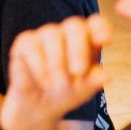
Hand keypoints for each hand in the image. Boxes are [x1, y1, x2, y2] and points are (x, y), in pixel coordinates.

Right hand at [0, 15, 111, 129]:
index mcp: (87, 42)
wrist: (38, 105)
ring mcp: (44, 36)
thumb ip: (93, 81)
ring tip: (58, 84)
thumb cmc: (66, 92)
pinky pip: (31, 45)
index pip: (96, 24)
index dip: (101, 27)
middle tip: (77, 72)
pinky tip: (44, 82)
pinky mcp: (24, 43)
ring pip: (52, 34)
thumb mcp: (84, 91)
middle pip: (74, 25)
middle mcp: (66, 34)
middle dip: (78, 48)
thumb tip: (106, 75)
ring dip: (57, 62)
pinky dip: (39, 66)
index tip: (106, 40)